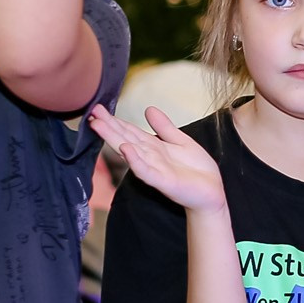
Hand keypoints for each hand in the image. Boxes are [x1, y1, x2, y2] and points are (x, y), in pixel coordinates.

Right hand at [90, 105, 224, 212]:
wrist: (211, 194)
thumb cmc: (196, 171)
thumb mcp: (181, 141)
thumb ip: (164, 127)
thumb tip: (149, 108)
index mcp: (153, 147)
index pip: (130, 131)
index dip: (115, 120)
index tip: (98, 108)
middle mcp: (150, 157)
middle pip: (125, 138)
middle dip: (108, 126)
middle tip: (92, 113)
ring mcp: (154, 169)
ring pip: (130, 152)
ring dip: (115, 139)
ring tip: (99, 125)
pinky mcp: (163, 182)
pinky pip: (146, 171)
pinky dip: (136, 160)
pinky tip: (126, 149)